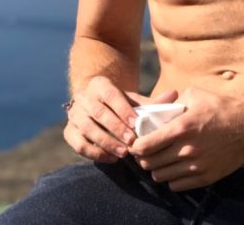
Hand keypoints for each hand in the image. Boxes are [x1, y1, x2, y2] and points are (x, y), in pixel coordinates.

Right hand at [63, 76, 178, 163]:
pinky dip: (94, 152)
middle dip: (115, 128)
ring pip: (87, 129)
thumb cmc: (120, 105)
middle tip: (131, 142)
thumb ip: (152, 102)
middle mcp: (83, 97)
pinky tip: (111, 158)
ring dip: (106, 142)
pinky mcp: (69, 131)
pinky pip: (78, 144)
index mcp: (99, 84)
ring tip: (123, 153)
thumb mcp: (133, 100)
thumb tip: (175, 96)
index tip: (136, 124)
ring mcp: (74, 115)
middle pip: (98, 113)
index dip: (122, 110)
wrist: (96, 104)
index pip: (110, 95)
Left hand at [130, 86, 243, 190]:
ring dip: (156, 169)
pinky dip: (171, 179)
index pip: (144, 146)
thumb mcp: (194, 94)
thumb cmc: (221, 107)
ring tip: (159, 160)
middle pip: (149, 164)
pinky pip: (177, 185)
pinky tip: (174, 168)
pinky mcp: (205, 177)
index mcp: (180, 128)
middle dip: (143, 158)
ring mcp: (196, 166)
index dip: (136, 146)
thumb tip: (155, 110)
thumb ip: (172, 103)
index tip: (136, 143)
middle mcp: (186, 150)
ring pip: (160, 177)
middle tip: (145, 152)